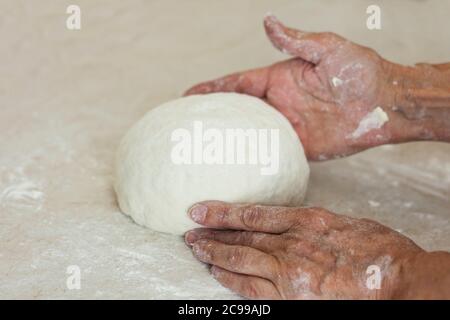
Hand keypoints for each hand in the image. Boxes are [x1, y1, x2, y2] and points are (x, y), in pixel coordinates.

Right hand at [185, 15, 409, 159]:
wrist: (386, 103)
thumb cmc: (359, 71)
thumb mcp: (326, 49)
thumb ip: (295, 40)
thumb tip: (268, 21)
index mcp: (279, 79)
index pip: (237, 85)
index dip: (212, 89)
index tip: (189, 95)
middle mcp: (279, 103)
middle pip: (238, 112)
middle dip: (214, 118)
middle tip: (188, 127)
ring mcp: (288, 126)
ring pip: (251, 135)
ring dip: (229, 142)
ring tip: (202, 151)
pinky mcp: (300, 147)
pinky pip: (272, 153)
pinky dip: (254, 159)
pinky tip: (236, 166)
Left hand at [185, 201, 423, 298]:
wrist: (398, 281)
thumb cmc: (379, 250)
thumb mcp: (345, 223)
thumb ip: (314, 223)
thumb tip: (294, 223)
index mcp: (306, 220)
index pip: (252, 215)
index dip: (223, 212)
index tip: (201, 209)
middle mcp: (291, 244)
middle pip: (241, 238)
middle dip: (212, 234)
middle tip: (189, 231)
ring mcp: (288, 271)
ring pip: (240, 261)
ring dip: (214, 255)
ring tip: (195, 248)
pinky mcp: (290, 297)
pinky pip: (251, 288)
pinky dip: (230, 280)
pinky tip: (216, 274)